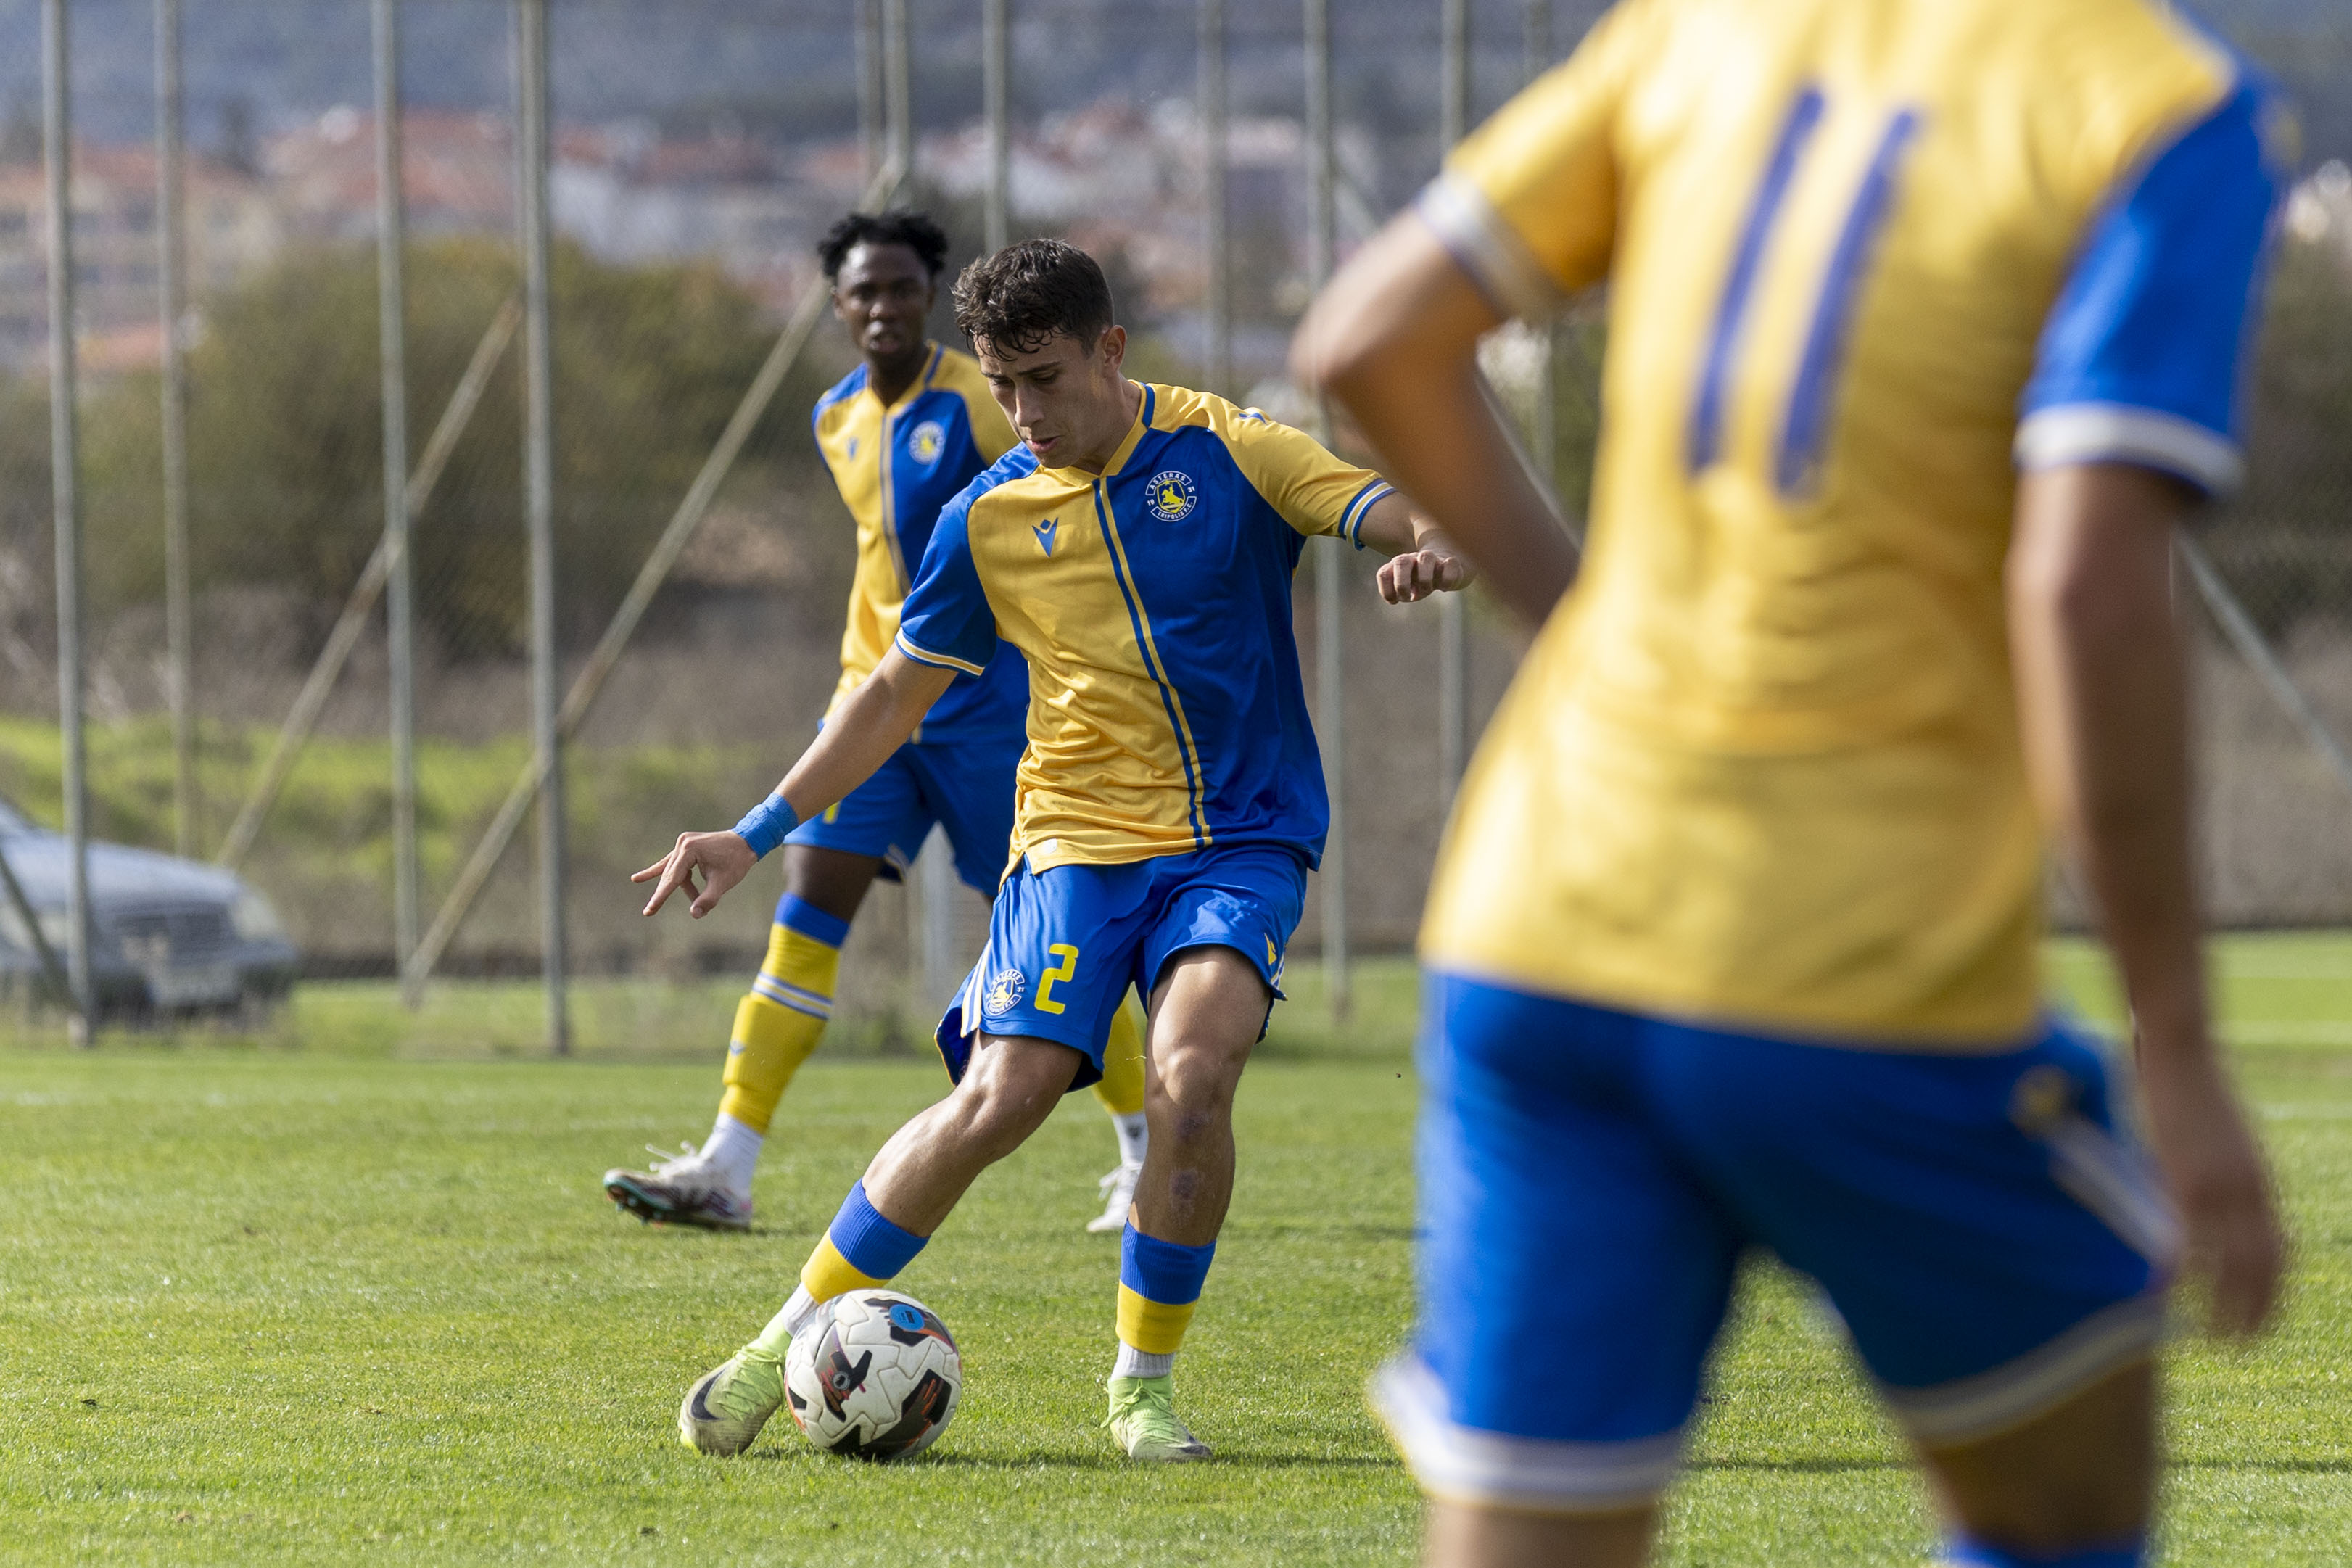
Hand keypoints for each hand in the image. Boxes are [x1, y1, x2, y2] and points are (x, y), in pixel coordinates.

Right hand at [632, 830, 756, 918]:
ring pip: (674, 872)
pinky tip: (638, 878)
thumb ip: (708, 899)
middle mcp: (683, 843)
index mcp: (690, 850)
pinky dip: (661, 872)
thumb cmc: (736, 862)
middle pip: (671, 875)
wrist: (747, 841)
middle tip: (649, 912)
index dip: (661, 896)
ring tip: (683, 899)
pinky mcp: (686, 846)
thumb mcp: (723, 883)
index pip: (673, 878)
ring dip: (681, 887)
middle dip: (664, 894)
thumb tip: (694, 914)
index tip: (649, 910)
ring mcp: (683, 843)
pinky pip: (672, 863)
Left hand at [1377, 546, 1474, 603]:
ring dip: (1425, 580)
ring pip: (1425, 557)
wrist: (1442, 569)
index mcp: (1397, 565)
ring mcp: (1431, 558)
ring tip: (1428, 591)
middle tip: (1409, 598)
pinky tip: (1444, 588)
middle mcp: (1412, 558)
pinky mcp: (1450, 562)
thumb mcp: (1405, 590)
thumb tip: (1399, 598)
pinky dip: (1447, 580)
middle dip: (1402, 584)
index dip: (1387, 591)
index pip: (1383, 574)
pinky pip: (1450, 565)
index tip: (1395, 601)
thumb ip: (1397, 593)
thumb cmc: (1418, 583)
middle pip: (1401, 561)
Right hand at [2137, 1033, 2284, 1336]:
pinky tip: (2169, 1298)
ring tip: (2208, 1339)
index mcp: (2262, 1182)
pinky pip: (2190, 1239)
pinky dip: (2184, 1274)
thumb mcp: (2219, 1143)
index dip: (2274, 1293)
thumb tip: (2199, 1212)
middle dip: (2255, 1312)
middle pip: (2263, 1267)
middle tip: (2241, 1347)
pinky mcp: (2186, 1178)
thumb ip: (2218, 1178)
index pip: (2280, 1252)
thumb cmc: (2192, 1089)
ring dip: (2221, 1307)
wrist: (2183, 1050)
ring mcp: (2221, 1186)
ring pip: (2230, 1263)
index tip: (2263, 1323)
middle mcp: (2250, 1191)